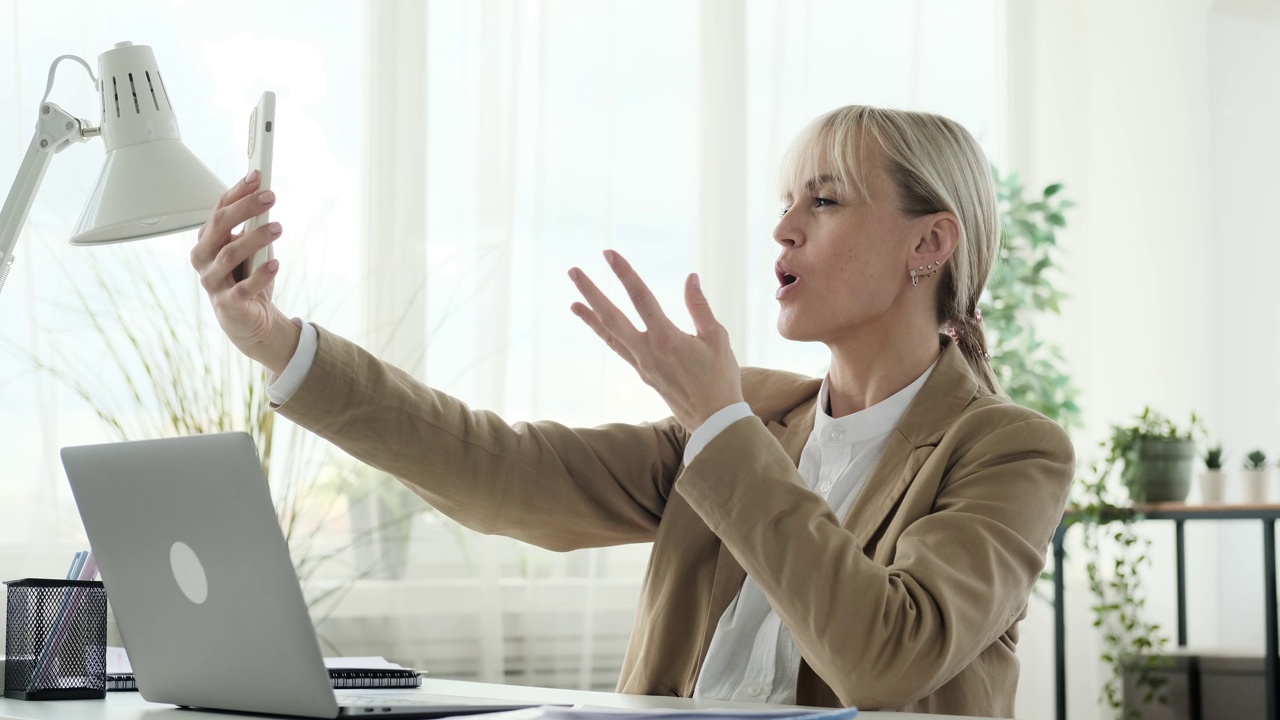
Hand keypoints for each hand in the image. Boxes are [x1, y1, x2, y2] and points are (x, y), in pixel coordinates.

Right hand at [190, 170, 298, 373]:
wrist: (250, 321)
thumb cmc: (248, 279)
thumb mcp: (251, 248)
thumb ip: (253, 226)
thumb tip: (265, 196)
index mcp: (207, 240)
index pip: (219, 209)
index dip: (238, 191)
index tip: (258, 176)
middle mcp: (204, 258)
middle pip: (219, 226)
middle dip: (245, 208)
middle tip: (270, 197)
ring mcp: (212, 281)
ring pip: (229, 254)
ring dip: (255, 238)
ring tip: (278, 227)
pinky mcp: (226, 304)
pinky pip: (242, 288)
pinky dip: (260, 275)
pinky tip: (276, 264)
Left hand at [568, 250, 743, 432]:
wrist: (714, 421)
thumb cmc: (721, 379)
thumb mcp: (717, 338)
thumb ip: (700, 306)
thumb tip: (690, 277)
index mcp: (666, 338)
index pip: (640, 298)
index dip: (624, 273)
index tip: (608, 254)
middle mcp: (648, 351)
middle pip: (611, 316)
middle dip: (591, 292)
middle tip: (573, 271)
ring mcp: (642, 364)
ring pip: (610, 335)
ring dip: (590, 316)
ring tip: (573, 302)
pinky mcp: (644, 374)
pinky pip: (619, 349)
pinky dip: (606, 335)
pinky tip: (601, 326)